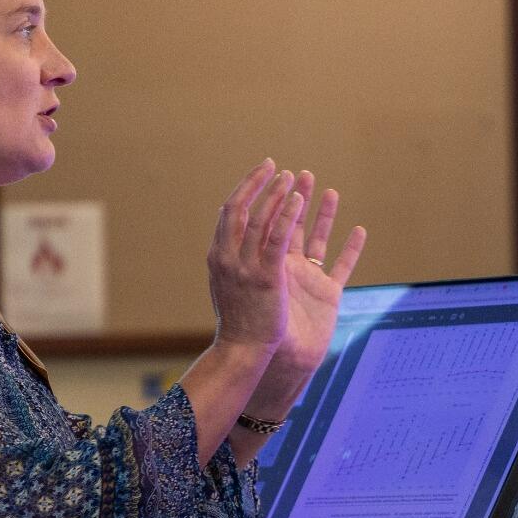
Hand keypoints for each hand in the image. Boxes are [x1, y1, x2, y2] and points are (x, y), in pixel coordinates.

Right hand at [207, 161, 300, 356]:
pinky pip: (279, 241)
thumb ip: (231, 256)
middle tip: (277, 166)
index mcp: (219, 256)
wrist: (242, 351)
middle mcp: (228, 258)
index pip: (230, 213)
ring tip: (293, 177)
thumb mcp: (228, 283)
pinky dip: (287, 218)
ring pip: (261, 221)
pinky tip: (299, 200)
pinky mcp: (269, 280)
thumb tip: (229, 229)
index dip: (246, 188)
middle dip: (259, 185)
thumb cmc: (238, 320)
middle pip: (243, 209)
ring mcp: (247, 268)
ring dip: (276, 195)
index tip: (262, 171)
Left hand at [273, 169, 365, 379]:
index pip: (264, 220)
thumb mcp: (260, 282)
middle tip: (302, 173)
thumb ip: (262, 250)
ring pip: (318, 239)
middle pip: (291, 223)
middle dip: (296, 197)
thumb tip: (256, 215)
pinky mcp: (327, 294)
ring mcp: (307, 279)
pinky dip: (352, 249)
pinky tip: (359, 231)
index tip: (272, 171)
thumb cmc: (259, 327)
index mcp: (263, 261)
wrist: (278, 361)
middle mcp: (284, 266)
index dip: (268, 195)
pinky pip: (342, 266)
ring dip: (324, 215)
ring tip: (329, 190)